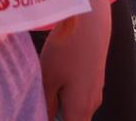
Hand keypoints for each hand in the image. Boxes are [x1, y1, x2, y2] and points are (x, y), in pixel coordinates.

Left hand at [39, 0, 111, 120]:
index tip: (39, 114)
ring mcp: (96, 92)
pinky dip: (68, 94)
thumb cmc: (66, 50)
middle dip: (57, 116)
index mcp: (80, 110)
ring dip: (62, 106)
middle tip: (41, 103)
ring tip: (46, 89)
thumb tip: (44, 117)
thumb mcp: (48, 78)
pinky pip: (81, 96)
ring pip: (76, 110)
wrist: (90, 24)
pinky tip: (57, 77)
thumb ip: (46, 104)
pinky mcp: (95, 80)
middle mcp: (92, 105)